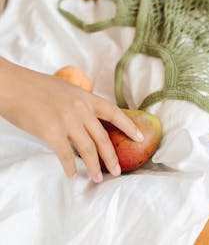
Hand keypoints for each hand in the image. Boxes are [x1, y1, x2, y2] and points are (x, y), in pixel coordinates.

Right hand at [0, 58, 143, 182]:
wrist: (14, 86)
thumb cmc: (37, 87)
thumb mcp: (65, 89)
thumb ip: (80, 102)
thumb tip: (88, 118)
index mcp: (85, 97)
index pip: (113, 112)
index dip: (128, 126)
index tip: (139, 137)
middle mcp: (80, 109)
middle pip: (103, 137)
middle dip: (112, 156)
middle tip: (118, 171)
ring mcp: (67, 120)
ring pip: (88, 149)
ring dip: (95, 166)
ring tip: (98, 178)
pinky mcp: (51, 132)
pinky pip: (66, 155)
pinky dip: (71, 168)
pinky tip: (73, 176)